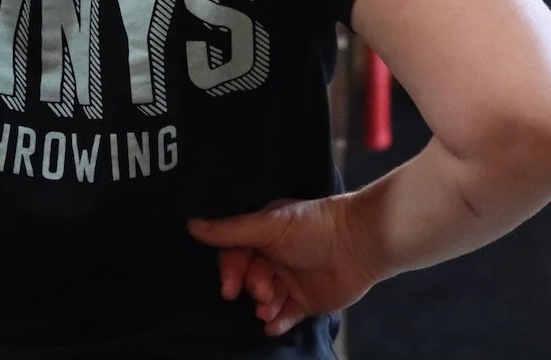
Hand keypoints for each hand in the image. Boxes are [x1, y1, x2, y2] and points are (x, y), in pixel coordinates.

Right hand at [189, 194, 384, 338]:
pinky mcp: (306, 303)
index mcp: (264, 234)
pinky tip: (274, 326)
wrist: (359, 244)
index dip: (230, 271)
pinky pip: (284, 316)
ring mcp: (290, 281)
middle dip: (251, 288)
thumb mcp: (269, 225)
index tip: (230, 287)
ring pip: (265, 300)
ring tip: (269, 308)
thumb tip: (191, 225)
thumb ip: (231, 231)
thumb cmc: (314, 227)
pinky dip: (277, 322)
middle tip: (262, 292)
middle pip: (248, 279)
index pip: (235, 255)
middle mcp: (274, 257)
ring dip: (263, 307)